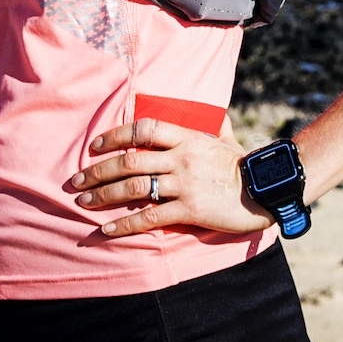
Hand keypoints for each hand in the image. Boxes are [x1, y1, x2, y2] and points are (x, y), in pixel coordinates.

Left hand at [66, 118, 273, 237]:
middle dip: (98, 170)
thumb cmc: (245, 165)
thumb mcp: (229, 139)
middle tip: (76, 180)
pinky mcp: (189, 210)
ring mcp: (184, 184)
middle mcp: (182, 158)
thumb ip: (216, 125)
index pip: (144, 129)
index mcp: (188, 138)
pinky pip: (149, 217)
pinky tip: (107, 228)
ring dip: (104, 195)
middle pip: (130, 160)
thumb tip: (215, 113)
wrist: (266, 191)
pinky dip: (124, 223)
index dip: (116, 135)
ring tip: (84, 202)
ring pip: (134, 187)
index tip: (95, 145)